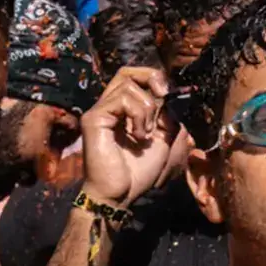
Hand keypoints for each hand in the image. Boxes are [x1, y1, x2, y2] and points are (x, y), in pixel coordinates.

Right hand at [80, 67, 175, 208]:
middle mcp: (109, 107)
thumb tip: (172, 98)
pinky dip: (138, 116)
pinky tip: (138, 137)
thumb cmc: (138, 172)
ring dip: (147, 109)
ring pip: (128, 85)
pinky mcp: (94, 118)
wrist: (122, 194)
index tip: (168, 94)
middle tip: (163, 96)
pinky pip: (122, 100)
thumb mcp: (164, 141)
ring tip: (146, 134)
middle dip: (150, 78)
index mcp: (123, 110)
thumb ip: (168, 118)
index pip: (135, 78)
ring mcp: (99, 111)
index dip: (154, 79)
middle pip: (126, 72)